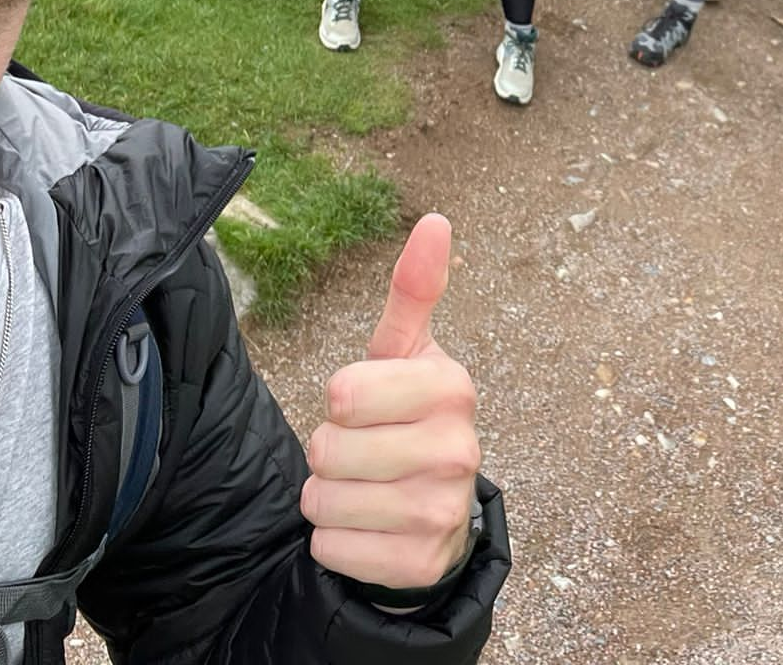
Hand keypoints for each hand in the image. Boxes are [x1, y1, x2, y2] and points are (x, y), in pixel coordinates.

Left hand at [301, 214, 480, 592]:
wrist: (435, 515)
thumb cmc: (406, 419)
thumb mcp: (405, 355)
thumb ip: (413, 291)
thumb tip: (435, 219)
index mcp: (451, 387)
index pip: (343, 392)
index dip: (339, 400)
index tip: (366, 406)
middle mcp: (459, 449)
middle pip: (327, 448)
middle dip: (327, 452)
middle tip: (361, 453)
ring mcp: (443, 510)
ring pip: (324, 500)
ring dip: (325, 497)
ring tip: (361, 490)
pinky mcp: (420, 563)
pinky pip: (332, 548)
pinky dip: (332, 542)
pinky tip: (366, 529)